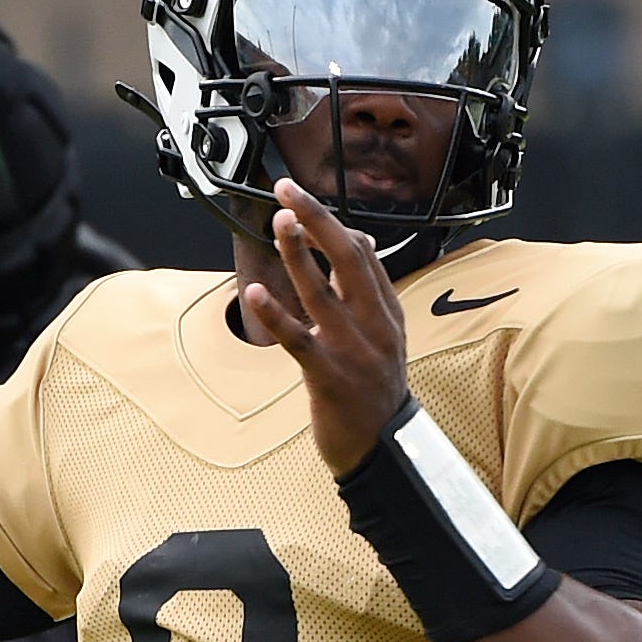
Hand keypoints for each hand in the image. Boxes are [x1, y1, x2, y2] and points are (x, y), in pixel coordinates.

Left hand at [242, 179, 408, 475]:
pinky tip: (254, 292)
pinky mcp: (329, 377)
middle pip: (347, 260)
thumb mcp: (384, 336)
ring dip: (297, 254)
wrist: (384, 449)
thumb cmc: (376, 389)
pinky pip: (299, 340)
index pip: (361, 256)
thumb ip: (371, 291)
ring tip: (279, 223)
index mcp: (387, 313)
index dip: (330, 223)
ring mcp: (354, 351)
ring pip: (321, 292)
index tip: (302, 199)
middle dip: (317, 221)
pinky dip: (276, 314)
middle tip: (288, 192)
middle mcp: (375, 325)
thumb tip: (361, 241)